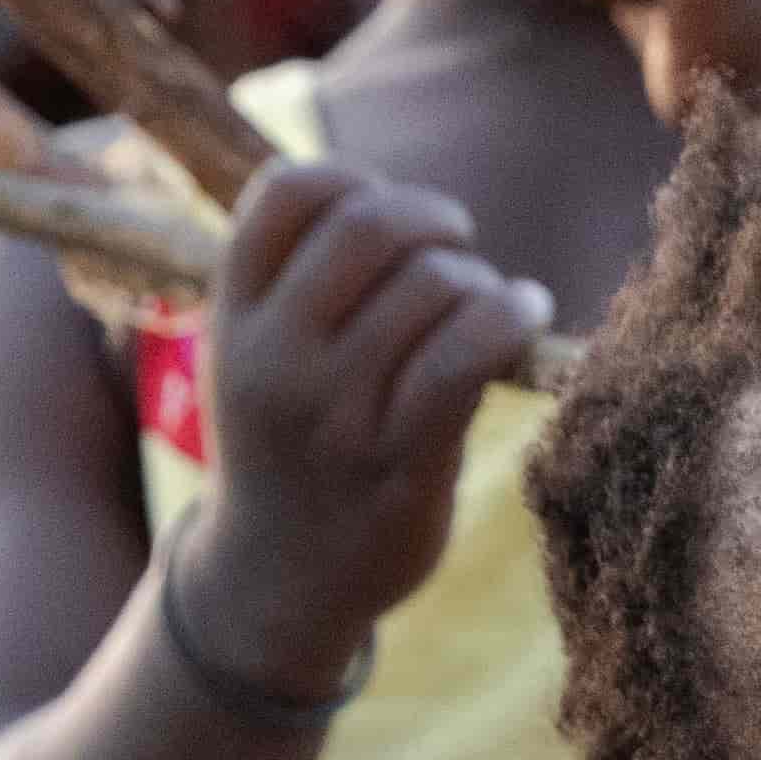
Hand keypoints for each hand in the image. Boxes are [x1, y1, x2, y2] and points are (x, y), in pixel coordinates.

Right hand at [188, 153, 553, 691]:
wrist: (276, 580)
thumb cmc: (287, 450)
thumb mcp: (254, 358)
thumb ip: (302, 283)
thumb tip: (412, 210)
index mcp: (233, 318)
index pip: (286, 191)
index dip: (354, 179)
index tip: (384, 211)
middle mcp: (275, 359)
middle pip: (372, 224)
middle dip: (433, 221)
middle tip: (454, 250)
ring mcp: (336, 413)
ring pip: (432, 284)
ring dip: (480, 280)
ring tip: (488, 306)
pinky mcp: (400, 461)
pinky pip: (466, 354)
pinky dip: (511, 314)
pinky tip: (527, 312)